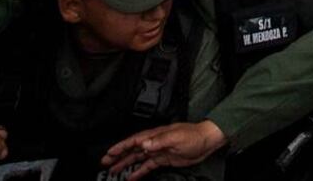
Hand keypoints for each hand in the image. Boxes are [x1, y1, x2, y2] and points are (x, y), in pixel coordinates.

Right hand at [102, 120, 226, 178]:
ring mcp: (159, 151)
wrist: (207, 141)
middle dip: (118, 156)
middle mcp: (155, 142)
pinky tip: (131, 177)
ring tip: (113, 171)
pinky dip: (138, 172)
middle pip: (132, 149)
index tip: (109, 153)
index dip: (121, 146)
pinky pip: (148, 166)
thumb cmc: (194, 135)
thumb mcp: (176, 137)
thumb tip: (144, 144)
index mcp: (155, 135)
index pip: (134, 140)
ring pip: (138, 158)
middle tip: (105, 163)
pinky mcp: (164, 159)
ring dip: (125, 164)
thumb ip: (159, 141)